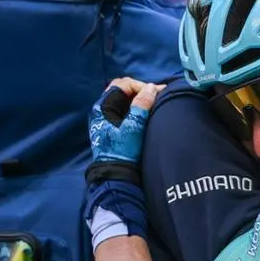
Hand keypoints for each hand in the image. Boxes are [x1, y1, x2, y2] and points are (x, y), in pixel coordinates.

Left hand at [84, 77, 161, 250]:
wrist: (117, 176)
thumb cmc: (123, 151)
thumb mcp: (133, 128)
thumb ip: (141, 106)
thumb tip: (151, 88)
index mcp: (102, 107)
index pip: (121, 85)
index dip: (139, 86)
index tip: (154, 94)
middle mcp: (102, 111)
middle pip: (123, 92)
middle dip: (141, 92)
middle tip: (157, 98)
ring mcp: (108, 121)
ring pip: (125, 102)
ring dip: (140, 101)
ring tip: (155, 106)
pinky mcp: (114, 130)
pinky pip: (126, 112)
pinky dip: (138, 110)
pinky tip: (149, 116)